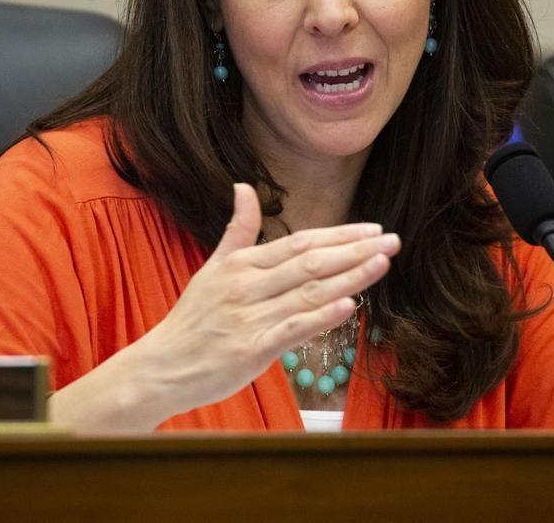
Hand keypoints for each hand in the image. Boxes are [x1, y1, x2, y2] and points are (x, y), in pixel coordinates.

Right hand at [131, 183, 397, 419]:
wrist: (161, 367)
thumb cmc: (193, 319)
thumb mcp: (212, 267)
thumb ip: (237, 230)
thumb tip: (243, 186)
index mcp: (241, 265)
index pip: (300, 243)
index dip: (339, 235)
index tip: (373, 229)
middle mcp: (247, 286)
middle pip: (310, 263)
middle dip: (355, 250)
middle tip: (392, 241)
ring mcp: (249, 318)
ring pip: (308, 293)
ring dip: (349, 278)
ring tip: (382, 264)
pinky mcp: (251, 350)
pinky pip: (292, 329)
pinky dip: (321, 316)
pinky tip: (349, 306)